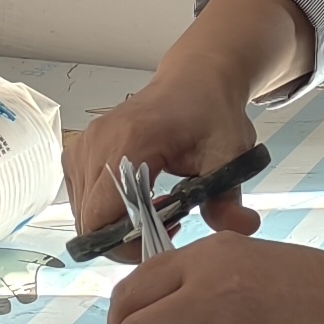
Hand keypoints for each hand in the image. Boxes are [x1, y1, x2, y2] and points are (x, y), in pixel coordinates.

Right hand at [62, 71, 264, 248]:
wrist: (193, 80)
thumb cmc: (209, 113)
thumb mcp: (229, 154)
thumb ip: (229, 197)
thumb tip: (243, 227)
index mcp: (130, 142)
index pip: (101, 214)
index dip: (125, 242)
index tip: (164, 236)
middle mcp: (98, 142)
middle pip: (89, 219)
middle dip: (124, 238)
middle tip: (165, 225)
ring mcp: (84, 146)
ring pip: (83, 212)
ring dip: (115, 224)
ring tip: (155, 209)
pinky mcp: (80, 151)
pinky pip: (81, 197)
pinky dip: (105, 209)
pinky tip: (138, 199)